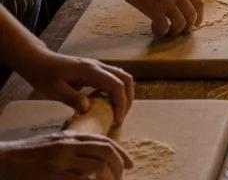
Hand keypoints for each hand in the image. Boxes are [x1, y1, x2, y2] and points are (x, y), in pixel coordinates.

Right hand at [0, 133, 131, 178]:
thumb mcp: (57, 142)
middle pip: (104, 153)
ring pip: (95, 168)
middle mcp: (68, 146)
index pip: (105, 142)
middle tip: (120, 178)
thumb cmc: (32, 154)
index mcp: (71, 137)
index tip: (130, 165)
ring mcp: (59, 162)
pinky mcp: (52, 176)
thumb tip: (100, 153)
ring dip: (106, 178)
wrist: (6, 161)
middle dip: (117, 167)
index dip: (121, 153)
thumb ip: (77, 145)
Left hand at [16, 50, 132, 123]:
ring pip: (122, 77)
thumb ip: (72, 99)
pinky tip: (106, 104)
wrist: (40, 62)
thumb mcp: (55, 91)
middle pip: (125, 79)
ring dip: (124, 95)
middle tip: (120, 118)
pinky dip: (116, 92)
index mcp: (90, 71)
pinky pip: (114, 79)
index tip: (117, 121)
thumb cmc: (45, 76)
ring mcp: (98, 67)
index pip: (116, 85)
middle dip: (128, 99)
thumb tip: (89, 109)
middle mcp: (99, 66)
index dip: (121, 103)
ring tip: (117, 112)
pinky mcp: (96, 70)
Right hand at [111, 0, 203, 36]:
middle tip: (181, 32)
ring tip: (167, 31)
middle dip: (188, 27)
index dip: (199, 16)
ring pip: (180, 23)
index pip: (199, 2)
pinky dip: (161, 31)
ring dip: (175, 31)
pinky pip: (163, 26)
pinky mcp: (154, 9)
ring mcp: (167, 0)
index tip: (196, 24)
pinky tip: (155, 28)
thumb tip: (178, 1)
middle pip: (192, 15)